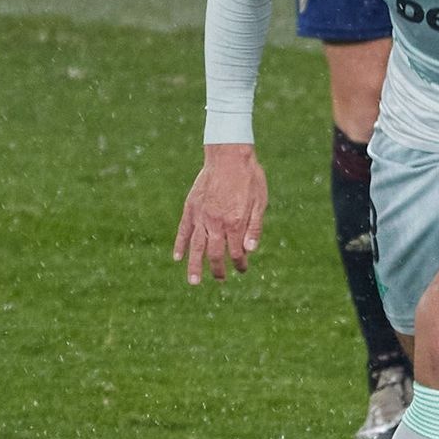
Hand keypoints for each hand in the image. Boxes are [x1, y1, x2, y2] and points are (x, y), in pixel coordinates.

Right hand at [174, 144, 268, 284]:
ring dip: (195, 266)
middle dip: (218, 269)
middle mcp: (216, 223)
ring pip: (196, 246)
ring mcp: (201, 216)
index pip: (237, 252)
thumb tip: (250, 251)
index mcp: (235, 223)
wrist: (229, 155)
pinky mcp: (191, 207)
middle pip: (215, 254)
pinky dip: (180, 244)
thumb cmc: (249, 178)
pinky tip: (178, 257)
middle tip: (221, 279)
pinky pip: (183, 230)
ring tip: (194, 282)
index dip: (240, 263)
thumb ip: (254, 227)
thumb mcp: (260, 202)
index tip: (242, 269)